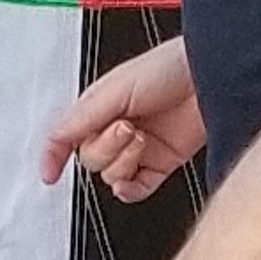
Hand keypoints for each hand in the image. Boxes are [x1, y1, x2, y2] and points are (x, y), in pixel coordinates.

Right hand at [41, 37, 204, 204]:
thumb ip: (78, 120)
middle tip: (126, 126)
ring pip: (111, 176)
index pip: (66, 138)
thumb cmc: (167, 68)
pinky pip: (135, 190)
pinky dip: (130, 189)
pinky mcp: (160, 165)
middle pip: (91, 161)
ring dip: (124, 160)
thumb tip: (50, 147)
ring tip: (143, 137)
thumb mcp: (111, 90)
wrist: (211, 77)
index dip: (54, 156)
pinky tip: (133, 178)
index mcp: (99, 108)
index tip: (49, 175)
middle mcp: (116, 129)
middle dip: (107, 147)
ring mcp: (138, 149)